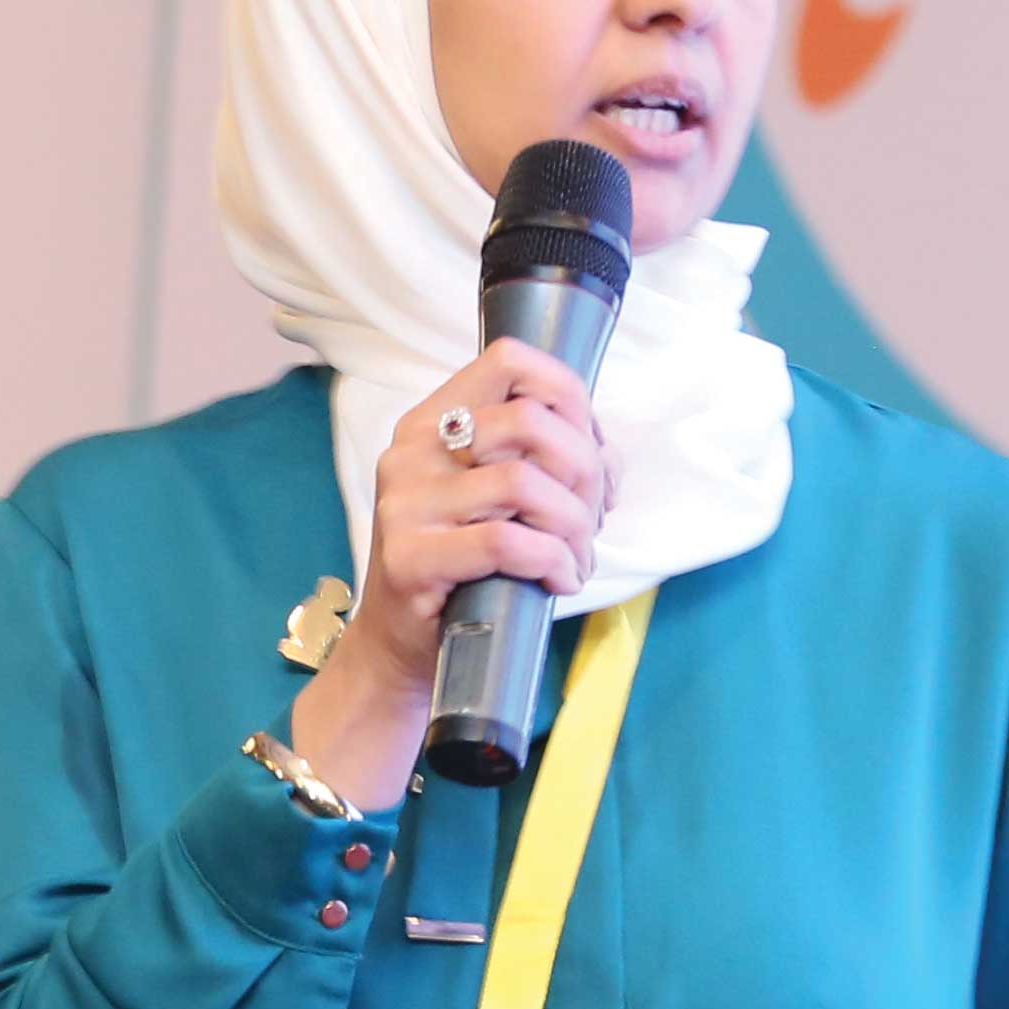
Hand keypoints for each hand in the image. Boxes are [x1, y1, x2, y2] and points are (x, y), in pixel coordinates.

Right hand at [290, 340, 615, 810]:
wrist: (401, 647)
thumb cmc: (463, 568)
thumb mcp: (496, 499)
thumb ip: (543, 462)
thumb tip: (606, 459)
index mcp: (432, 421)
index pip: (508, 361)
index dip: (568, 395)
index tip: (589, 448)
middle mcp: (412, 451)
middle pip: (528, 421)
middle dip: (584, 472)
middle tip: (591, 520)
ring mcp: (405, 503)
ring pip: (523, 484)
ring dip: (573, 527)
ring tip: (576, 560)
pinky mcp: (411, 557)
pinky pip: (506, 543)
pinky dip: (552, 561)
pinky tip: (558, 581)